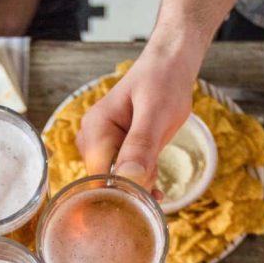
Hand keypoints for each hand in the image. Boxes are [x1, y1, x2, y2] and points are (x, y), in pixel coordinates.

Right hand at [77, 45, 200, 187]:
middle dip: (132, 190)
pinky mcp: (116, 149)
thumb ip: (141, 144)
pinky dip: (140, 183)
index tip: (145, 197)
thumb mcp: (156, 112)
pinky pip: (123, 175)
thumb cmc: (163, 81)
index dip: (121, 192)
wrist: (170, 65)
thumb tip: (129, 177)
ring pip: (116, 181)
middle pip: (106, 182)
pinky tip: (156, 189)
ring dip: (138, 188)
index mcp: (95, 128)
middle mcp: (92, 138)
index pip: (98, 176)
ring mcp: (103, 144)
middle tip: (157, 187)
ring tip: (159, 185)